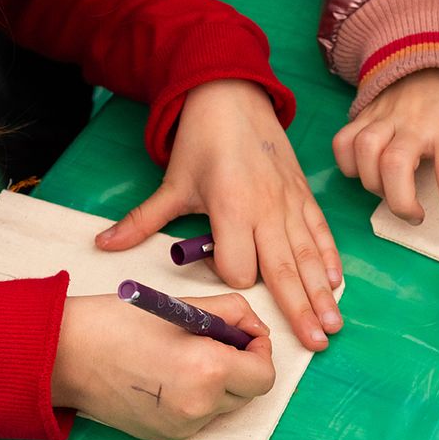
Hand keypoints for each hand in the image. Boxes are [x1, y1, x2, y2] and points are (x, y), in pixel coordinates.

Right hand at [52, 292, 273, 439]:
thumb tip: (253, 327)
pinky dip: (197, 394)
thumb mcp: (186, 305)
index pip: (263, 375)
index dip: (260, 349)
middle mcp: (198, 405)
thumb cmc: (121, 322)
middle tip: (218, 336)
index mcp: (207, 370)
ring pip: (224, 404)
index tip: (244, 333)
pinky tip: (172, 370)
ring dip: (220, 379)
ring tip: (189, 351)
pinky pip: (199, 414)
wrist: (68, 354)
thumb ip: (232, 313)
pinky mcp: (163, 435)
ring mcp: (180, 426)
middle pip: (248, 391)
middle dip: (241, 363)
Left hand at [95, 79, 341, 350]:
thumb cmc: (201, 139)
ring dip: (322, 291)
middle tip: (316, 345)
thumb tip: (102, 245)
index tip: (218, 267)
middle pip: (284, 270)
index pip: (238, 268)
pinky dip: (329, 254)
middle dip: (299, 309)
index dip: (228, 277)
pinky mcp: (302, 191)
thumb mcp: (173, 182)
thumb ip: (144, 220)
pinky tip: (336, 280)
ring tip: (333, 324)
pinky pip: (319, 229)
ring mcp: (289, 201)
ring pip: (308, 254)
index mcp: (232, 208)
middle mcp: (267, 209)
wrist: (232, 94)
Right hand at [332, 68, 438, 233]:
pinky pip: (343, 141)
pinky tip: (365, 173)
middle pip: (393, 166)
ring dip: (373, 184)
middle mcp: (412, 122)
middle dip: (400, 202)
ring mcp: (384, 117)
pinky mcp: (364, 114)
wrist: (429, 44)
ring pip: (364, 153)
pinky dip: (347, 164)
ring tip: (392, 194)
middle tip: (416, 216)